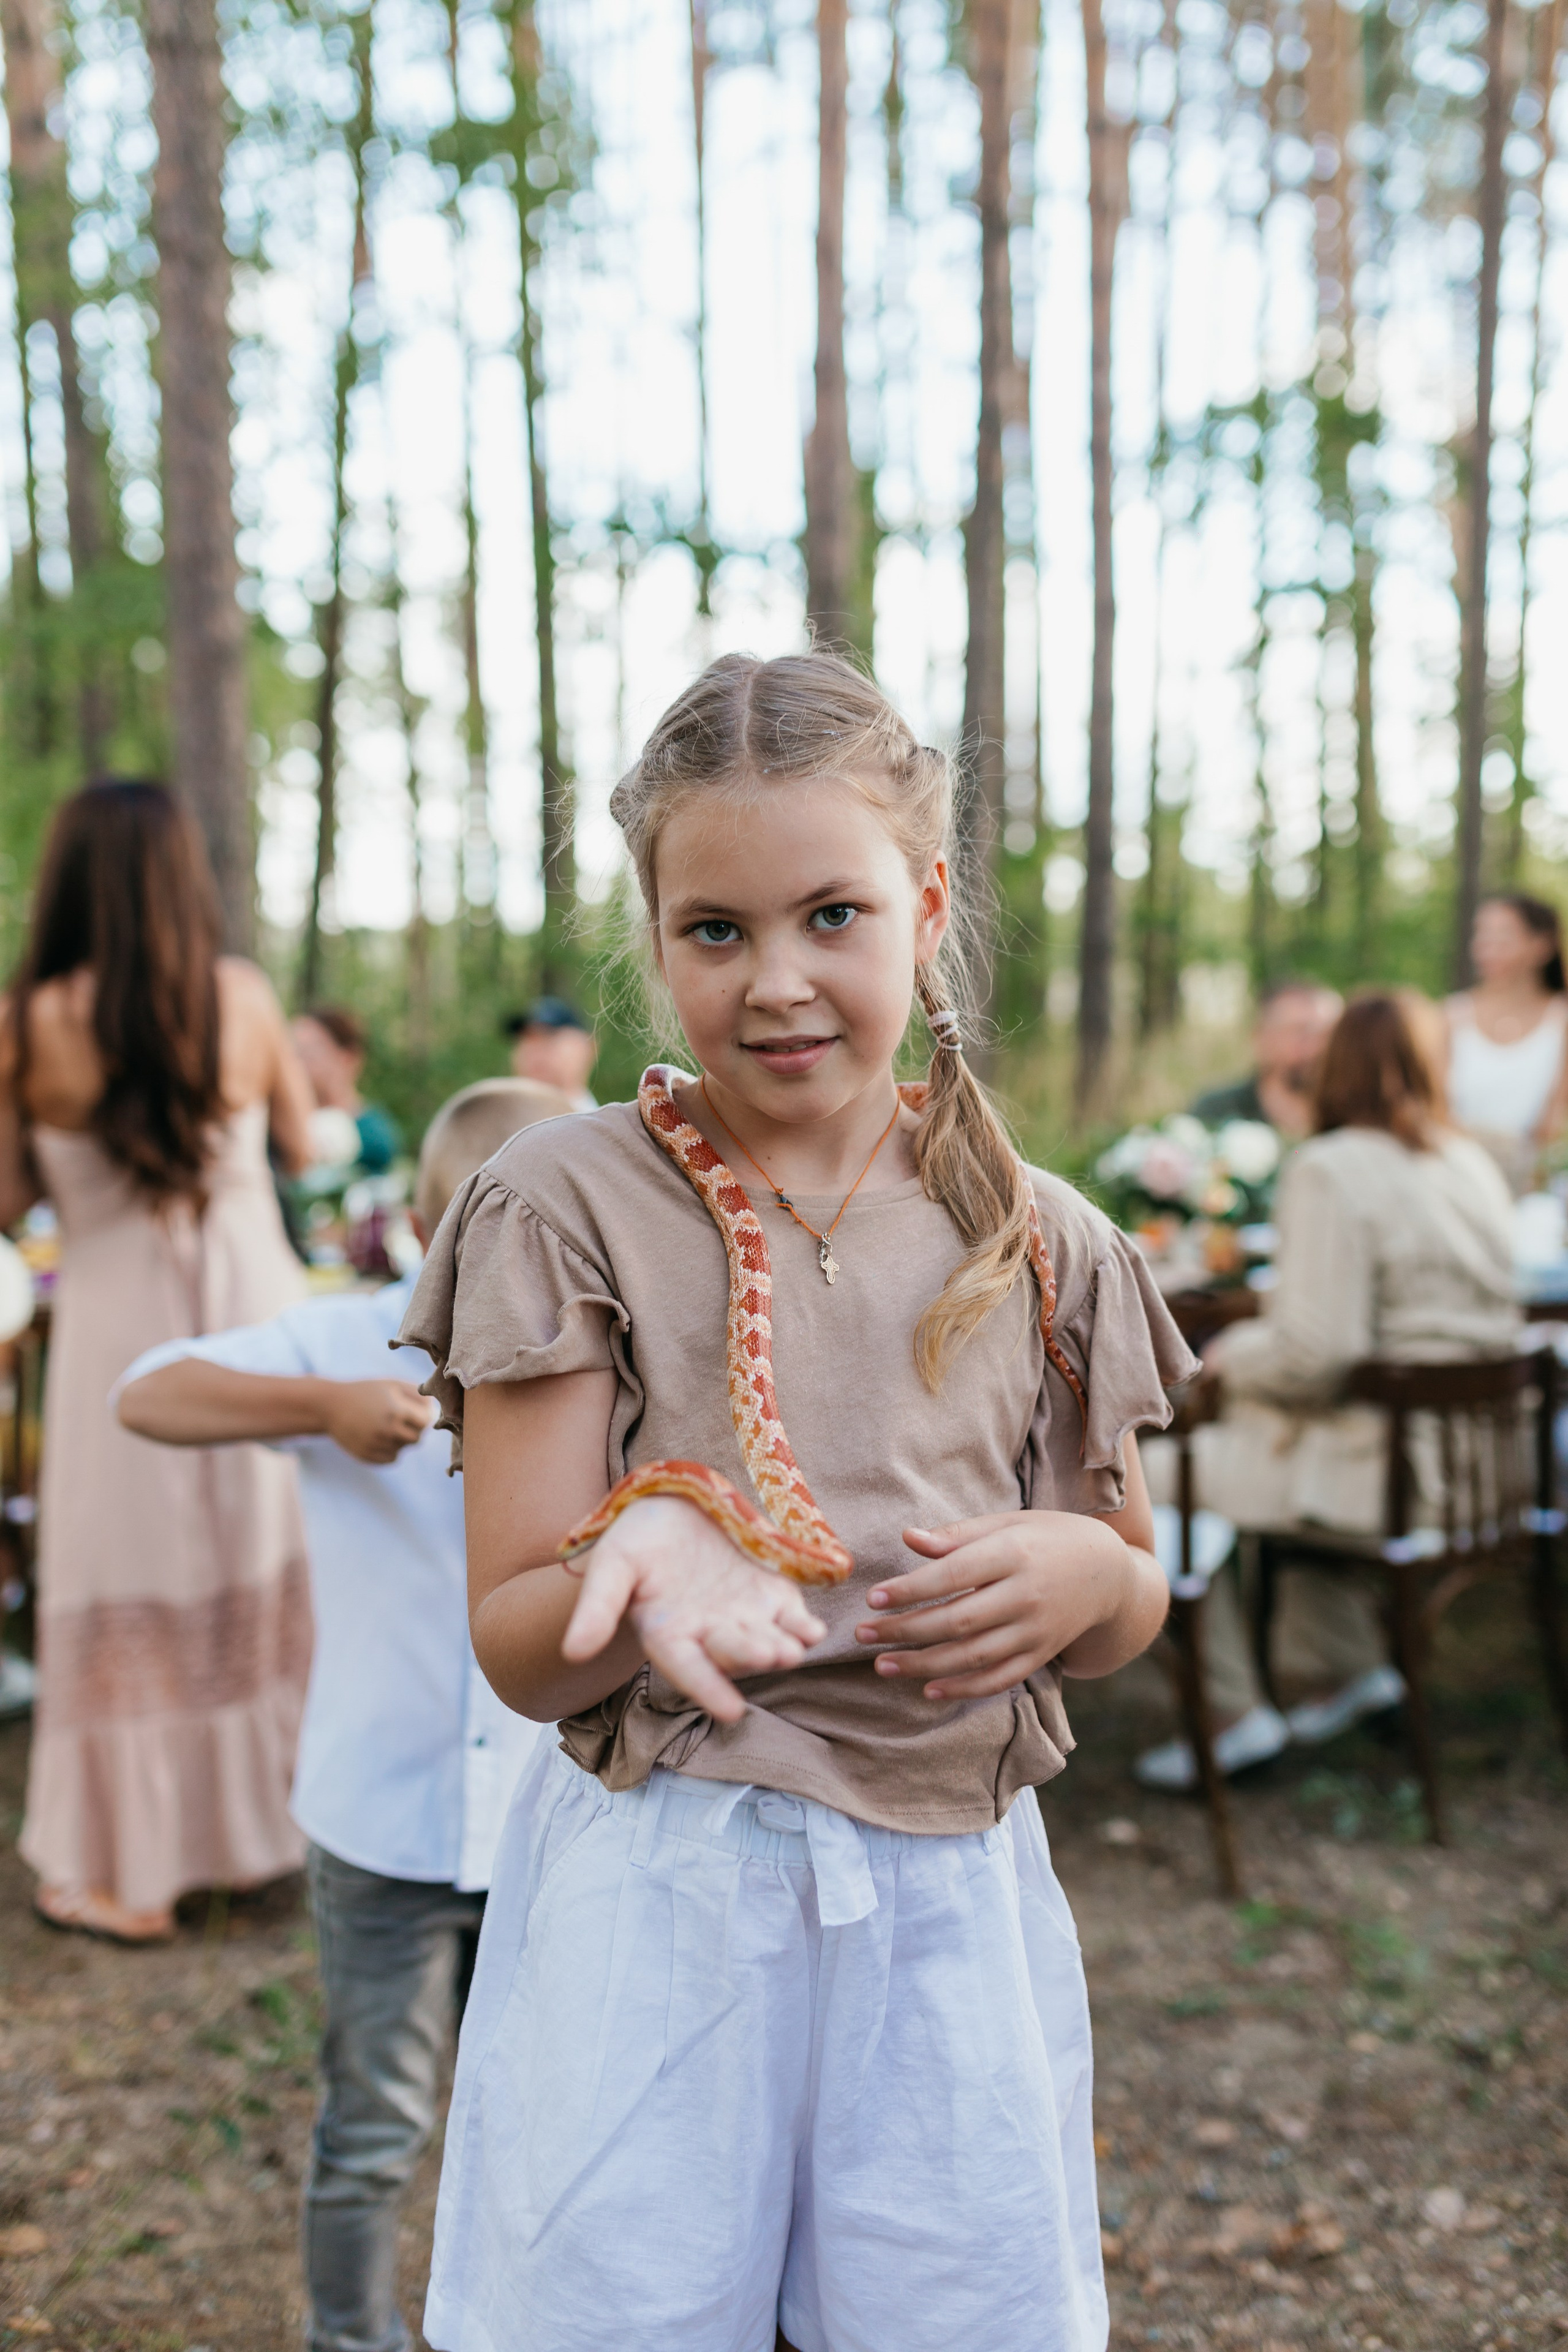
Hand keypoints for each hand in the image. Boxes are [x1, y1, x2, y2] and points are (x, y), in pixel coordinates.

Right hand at [322, 1379, 436, 1463]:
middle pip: (416, 1439)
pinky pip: (391, 1458)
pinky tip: (378, 1435)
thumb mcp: (391, 1385)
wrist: (330, 1406)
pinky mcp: (368, 1456)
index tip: (413, 1411)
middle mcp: (387, 1431)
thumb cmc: (366, 1392)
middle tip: (399, 1418)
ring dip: (400, 1439)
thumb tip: (436, 1409)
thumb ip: (417, 1394)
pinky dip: (390, 1449)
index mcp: (396, 1411)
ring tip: (385, 1424)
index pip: (425, 1423)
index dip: (422, 1417)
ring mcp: (376, 1446)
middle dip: (412, 1429)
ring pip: (403, 1449)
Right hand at [560, 1495, 827, 1724]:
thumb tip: (572, 1653)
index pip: (688, 1669)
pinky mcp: (771, 1595)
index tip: (730, 1711)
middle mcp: (709, 1634)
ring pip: (766, 1640)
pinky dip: (802, 1625)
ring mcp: (744, 1617)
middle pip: (732, 1652)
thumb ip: (596, 1607)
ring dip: (782, 1647)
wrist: (673, 1506)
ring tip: (793, 1649)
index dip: (708, 1688)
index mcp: (669, 1635)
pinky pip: (791, 1616)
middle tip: (770, 1656)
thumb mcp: (612, 1565)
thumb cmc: (636, 1540)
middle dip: (750, 1656)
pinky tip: (813, 1630)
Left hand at [853, 1510, 1133, 1700]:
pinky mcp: (1041, 1655)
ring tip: (883, 1665)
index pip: (953, 1575)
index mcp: (1014, 1553)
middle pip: (957, 1620)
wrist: (1109, 1573)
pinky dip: (964, 1689)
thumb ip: (958, 1535)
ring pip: (973, 1656)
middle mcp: (1026, 1595)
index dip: (911, 1589)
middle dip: (905, 1631)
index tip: (873, 1598)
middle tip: (863, 1635)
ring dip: (924, 1665)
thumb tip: (908, 1538)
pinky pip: (999, 1679)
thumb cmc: (1047, 1538)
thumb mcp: (1008, 1523)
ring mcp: (1036, 1631)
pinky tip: (928, 1690)